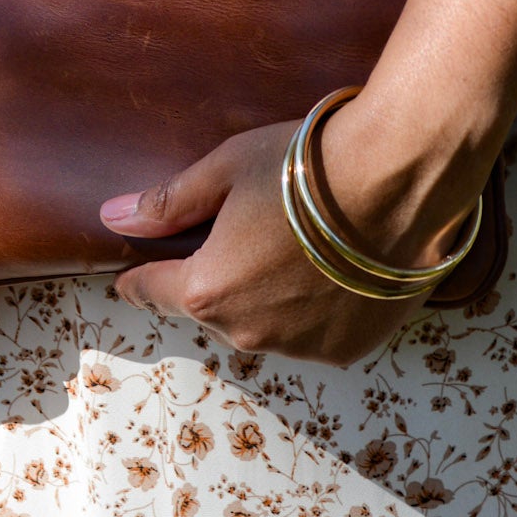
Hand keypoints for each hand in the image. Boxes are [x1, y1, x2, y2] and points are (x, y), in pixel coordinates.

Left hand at [99, 116, 434, 368]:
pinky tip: (335, 269)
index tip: (133, 278)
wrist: (401, 179)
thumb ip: (169, 203)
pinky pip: (313, 333)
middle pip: (213, 308)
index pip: (153, 293)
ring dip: (269, 297)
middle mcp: (248, 331)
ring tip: (300, 247)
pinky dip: (315, 310)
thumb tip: (116, 217)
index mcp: (206, 290)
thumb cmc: (307, 166)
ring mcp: (301, 347)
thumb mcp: (226, 169)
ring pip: (265, 324)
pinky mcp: (348, 351)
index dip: (141, 280)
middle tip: (247, 234)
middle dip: (219, 278)